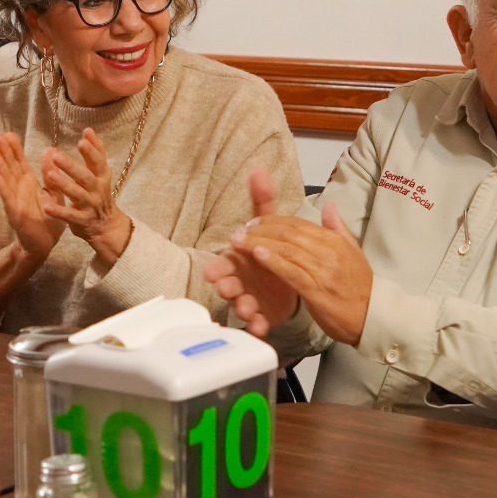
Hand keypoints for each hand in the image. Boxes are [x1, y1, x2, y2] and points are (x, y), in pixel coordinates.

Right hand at [0, 133, 64, 259]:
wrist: (45, 244)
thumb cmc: (48, 219)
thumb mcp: (53, 193)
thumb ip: (50, 174)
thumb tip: (49, 150)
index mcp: (29, 183)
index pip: (19, 161)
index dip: (13, 148)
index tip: (8, 133)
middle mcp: (20, 188)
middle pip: (10, 166)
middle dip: (3, 151)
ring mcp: (15, 200)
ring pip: (6, 179)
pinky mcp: (15, 213)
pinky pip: (7, 198)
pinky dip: (1, 187)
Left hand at [42, 129, 132, 264]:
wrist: (106, 226)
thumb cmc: (99, 194)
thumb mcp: (101, 173)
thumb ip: (95, 152)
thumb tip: (88, 130)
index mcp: (102, 177)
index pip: (98, 162)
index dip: (91, 151)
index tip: (82, 140)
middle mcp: (97, 190)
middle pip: (85, 177)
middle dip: (72, 166)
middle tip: (57, 156)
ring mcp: (90, 206)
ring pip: (77, 194)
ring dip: (64, 185)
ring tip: (50, 175)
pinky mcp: (82, 220)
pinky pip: (69, 216)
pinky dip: (58, 211)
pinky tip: (46, 206)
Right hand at [204, 168, 300, 336]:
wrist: (284, 275)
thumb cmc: (267, 249)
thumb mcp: (267, 224)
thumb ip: (262, 201)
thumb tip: (260, 170)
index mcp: (239, 258)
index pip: (224, 262)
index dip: (218, 268)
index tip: (212, 273)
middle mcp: (241, 279)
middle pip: (229, 284)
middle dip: (226, 287)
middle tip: (227, 289)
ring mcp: (250, 298)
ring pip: (242, 304)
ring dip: (243, 307)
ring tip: (248, 309)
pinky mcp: (262, 314)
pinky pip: (258, 323)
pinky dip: (259, 325)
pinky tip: (262, 326)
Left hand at [233, 195, 372, 346]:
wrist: (373, 317)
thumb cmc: (360, 287)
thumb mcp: (352, 252)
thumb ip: (337, 228)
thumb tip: (329, 205)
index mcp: (334, 241)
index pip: (298, 223)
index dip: (273, 221)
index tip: (254, 222)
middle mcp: (329, 251)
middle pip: (289, 233)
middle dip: (261, 229)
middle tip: (240, 230)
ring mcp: (323, 271)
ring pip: (287, 249)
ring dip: (260, 243)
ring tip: (240, 241)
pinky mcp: (317, 290)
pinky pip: (292, 272)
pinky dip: (273, 261)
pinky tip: (258, 255)